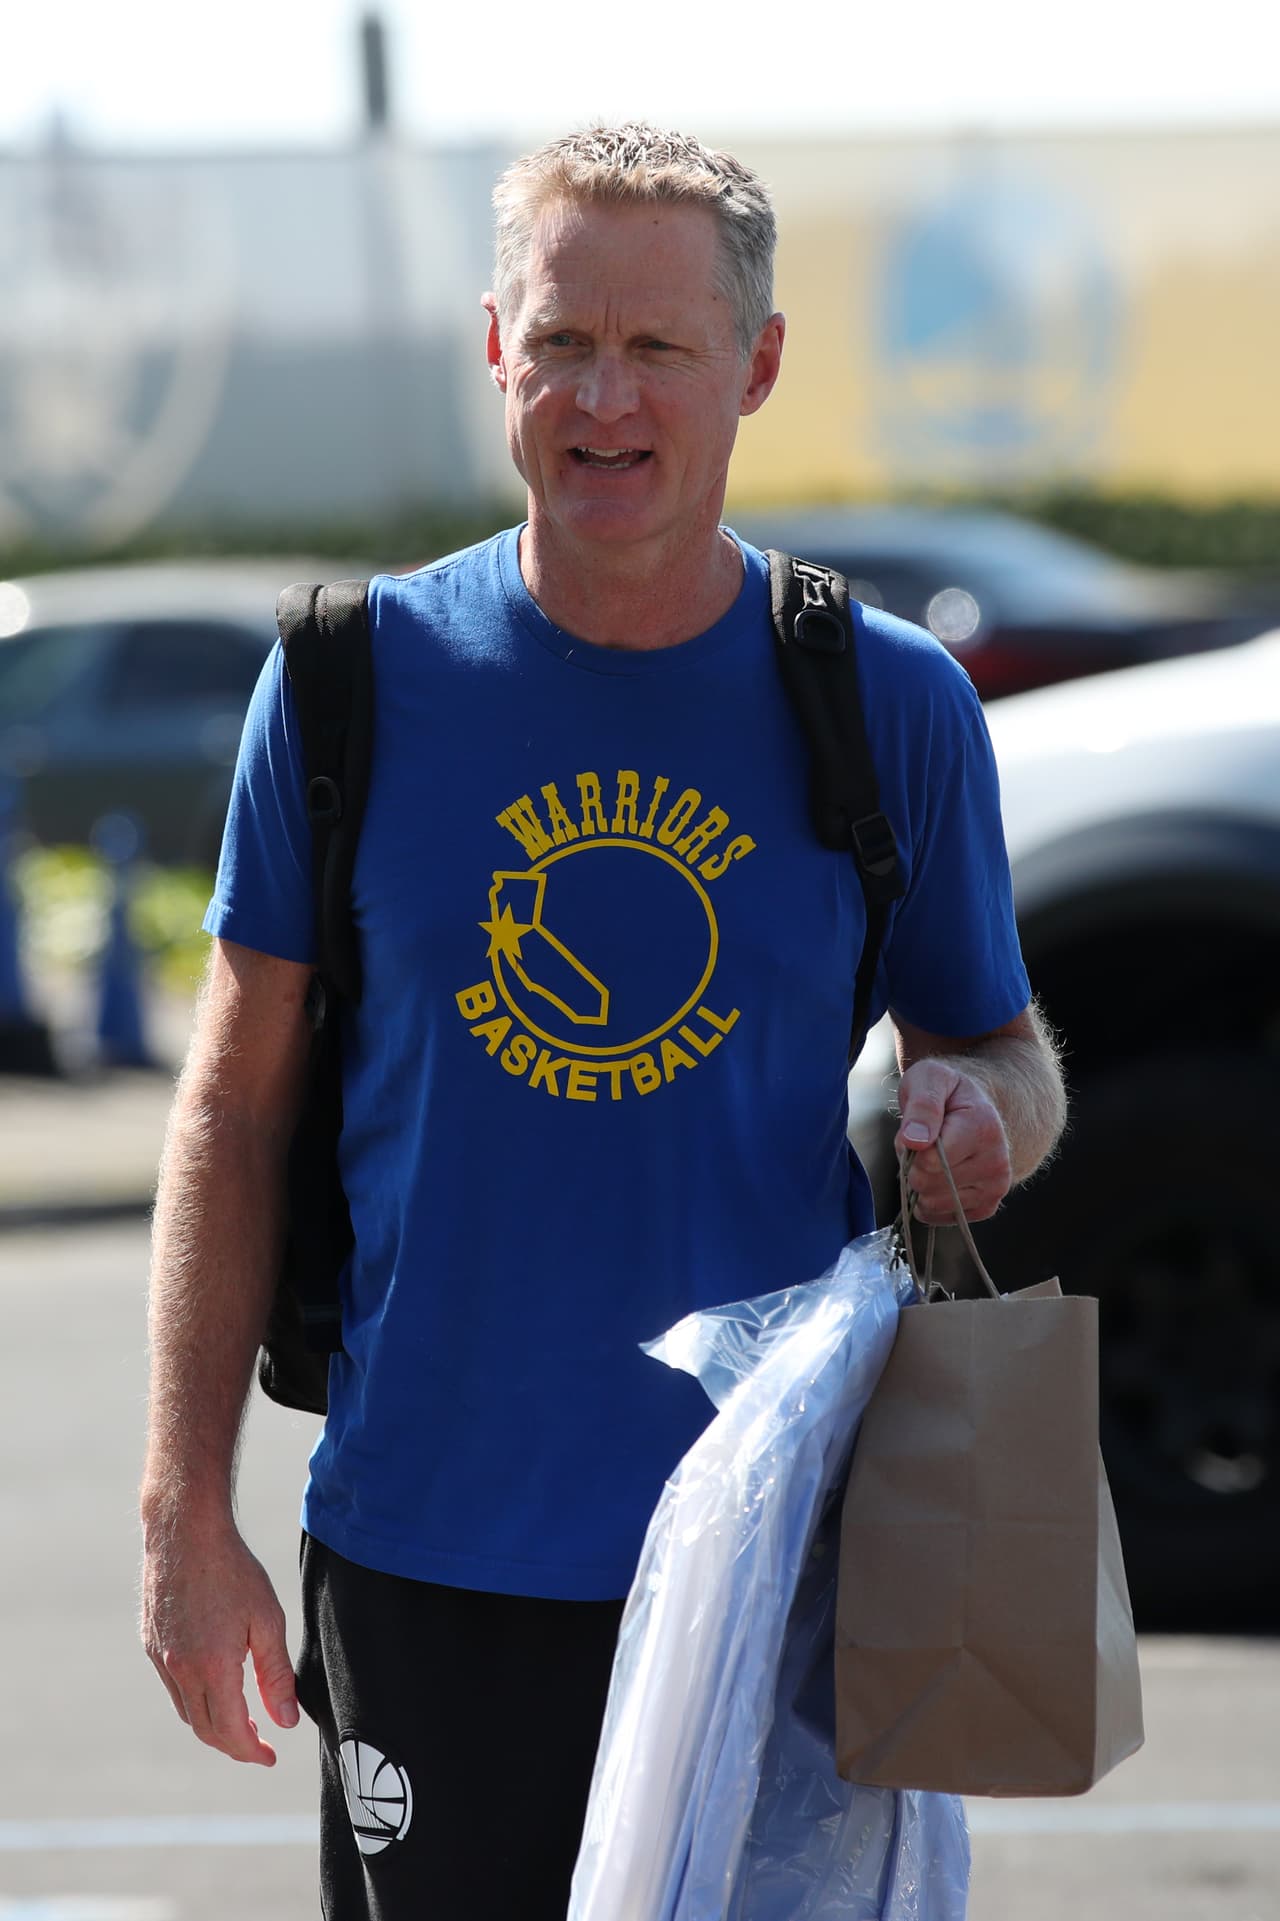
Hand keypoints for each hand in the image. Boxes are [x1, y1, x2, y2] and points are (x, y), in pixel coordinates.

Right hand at [140, 1515, 298, 1765]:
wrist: (184, 1533)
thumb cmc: (233, 1571)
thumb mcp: (268, 1620)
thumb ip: (276, 1675)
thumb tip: (286, 1722)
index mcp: (212, 1668)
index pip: (232, 1732)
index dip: (252, 1751)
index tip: (271, 1757)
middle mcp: (180, 1670)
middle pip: (206, 1730)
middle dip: (234, 1745)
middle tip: (260, 1743)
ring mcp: (160, 1659)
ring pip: (187, 1712)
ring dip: (214, 1725)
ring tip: (243, 1719)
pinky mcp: (151, 1644)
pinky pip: (173, 1688)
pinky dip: (196, 1700)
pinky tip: (216, 1685)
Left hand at [893, 1058, 1011, 1223]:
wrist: (972, 1108)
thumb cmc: (947, 1092)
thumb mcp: (929, 1080)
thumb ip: (922, 1106)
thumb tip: (915, 1141)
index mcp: (985, 1129)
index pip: (930, 1161)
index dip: (910, 1146)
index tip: (918, 1128)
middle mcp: (997, 1163)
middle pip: (927, 1184)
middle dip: (914, 1164)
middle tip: (925, 1141)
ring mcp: (995, 1188)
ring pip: (931, 1204)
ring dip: (921, 1183)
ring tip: (934, 1156)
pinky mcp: (987, 1206)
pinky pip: (940, 1217)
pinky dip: (930, 1201)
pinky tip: (940, 1176)